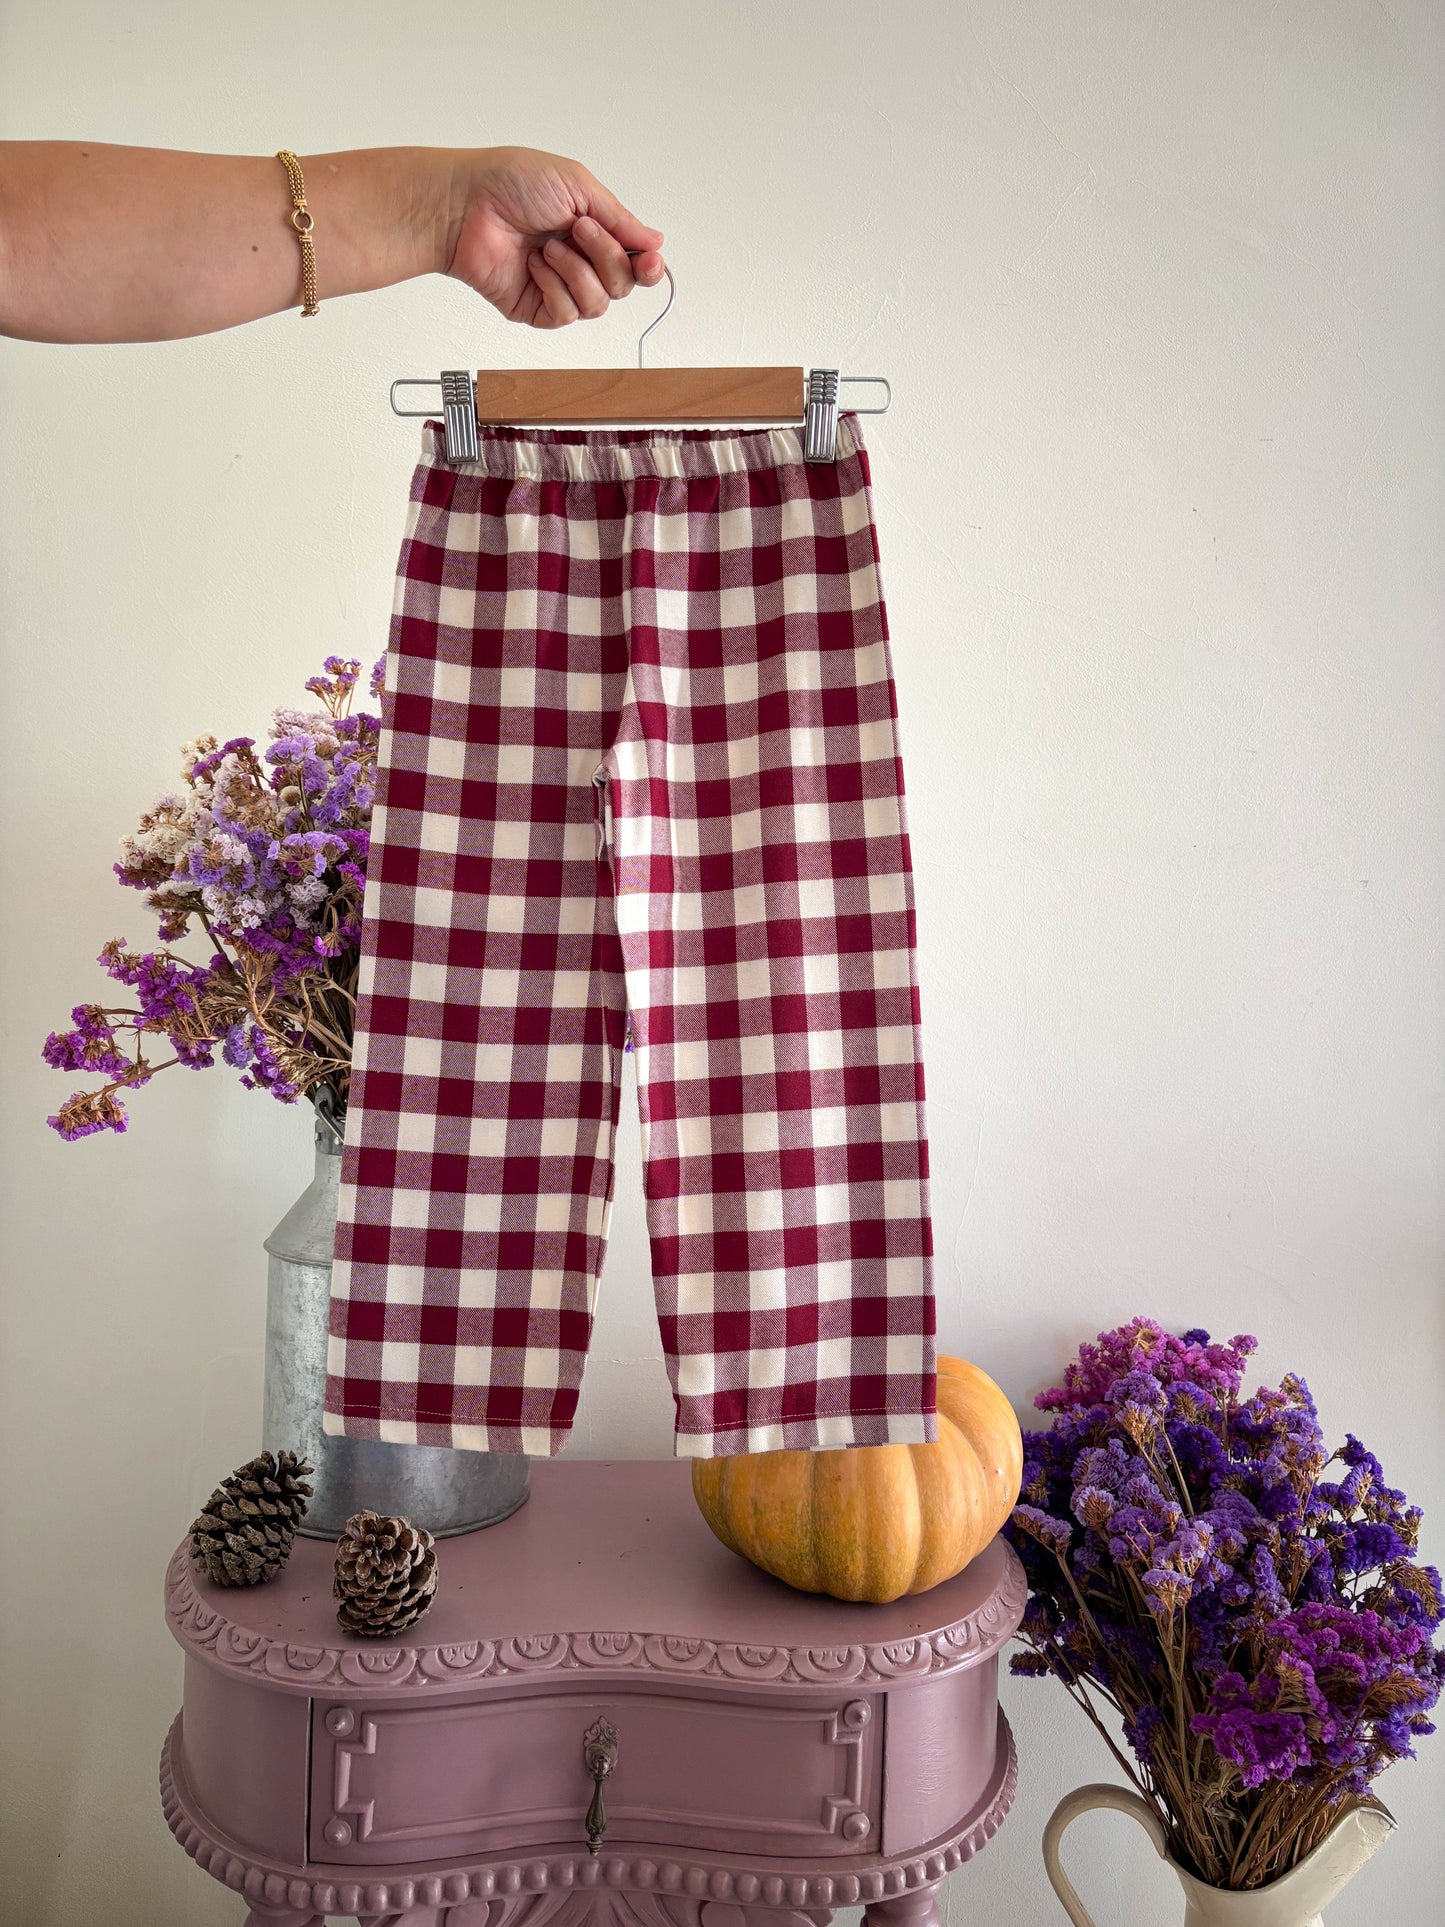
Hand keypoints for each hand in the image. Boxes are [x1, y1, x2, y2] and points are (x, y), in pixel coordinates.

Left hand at [444, 145, 664, 328]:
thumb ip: (619, 218)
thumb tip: (656, 241)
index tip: (650, 261)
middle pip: (623, 285)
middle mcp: (580, 261)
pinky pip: (566, 314)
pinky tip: (534, 266)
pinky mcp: (536, 309)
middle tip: (577, 230)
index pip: (636, 262)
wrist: (465, 205)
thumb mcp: (577, 186)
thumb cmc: (511, 183)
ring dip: (577, 272)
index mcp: (594, 231)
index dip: (649, 267)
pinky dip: (554, 287)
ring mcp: (559, 287)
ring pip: (598, 303)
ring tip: (548, 247)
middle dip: (605, 257)